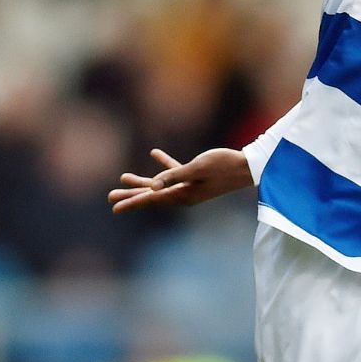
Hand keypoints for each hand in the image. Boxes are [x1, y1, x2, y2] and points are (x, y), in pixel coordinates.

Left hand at [109, 148, 254, 213]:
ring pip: (160, 186)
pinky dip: (164, 165)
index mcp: (183, 194)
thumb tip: (152, 186)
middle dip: (131, 195)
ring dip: (142, 182)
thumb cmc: (224, 165)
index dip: (132, 201)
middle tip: (111, 198)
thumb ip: (174, 176)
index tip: (114, 207)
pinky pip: (175, 173)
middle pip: (151, 196)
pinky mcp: (196, 177)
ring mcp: (190, 186)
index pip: (151, 199)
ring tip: (123, 178)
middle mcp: (184, 194)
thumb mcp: (198, 168)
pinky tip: (155, 153)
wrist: (249, 167)